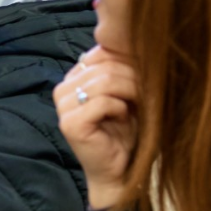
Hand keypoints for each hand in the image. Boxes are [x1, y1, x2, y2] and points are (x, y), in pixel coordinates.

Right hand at [53, 45, 138, 208]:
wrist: (120, 171)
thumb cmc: (126, 132)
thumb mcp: (126, 93)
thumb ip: (122, 68)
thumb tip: (135, 39)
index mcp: (73, 78)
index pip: (100, 53)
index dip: (127, 61)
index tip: (145, 77)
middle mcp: (62, 89)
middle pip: (104, 66)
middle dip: (133, 77)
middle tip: (147, 94)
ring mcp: (62, 107)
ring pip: (105, 81)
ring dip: (130, 92)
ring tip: (137, 106)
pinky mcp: (70, 124)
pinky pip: (102, 102)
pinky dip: (120, 109)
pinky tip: (124, 118)